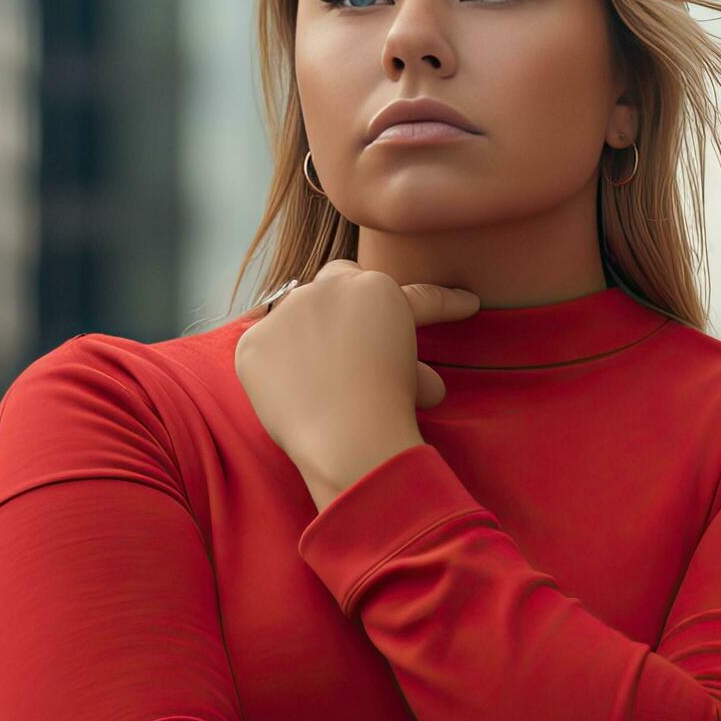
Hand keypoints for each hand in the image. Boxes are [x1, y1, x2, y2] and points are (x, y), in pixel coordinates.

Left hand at [233, 259, 478, 502]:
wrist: (347, 440)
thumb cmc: (389, 411)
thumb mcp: (416, 379)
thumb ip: (413, 367)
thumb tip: (427, 385)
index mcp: (378, 290)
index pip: (416, 296)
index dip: (445, 304)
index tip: (468, 304)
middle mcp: (329, 287)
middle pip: (340, 279)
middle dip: (352, 299)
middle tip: (362, 332)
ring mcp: (285, 312)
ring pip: (298, 312)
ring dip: (312, 332)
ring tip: (323, 374)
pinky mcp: (253, 343)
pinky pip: (266, 347)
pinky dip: (276, 365)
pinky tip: (289, 390)